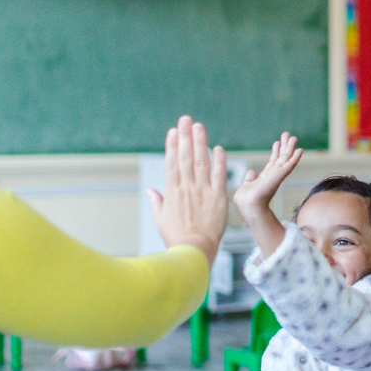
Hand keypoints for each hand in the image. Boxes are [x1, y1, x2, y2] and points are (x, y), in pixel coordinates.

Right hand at [147, 116, 227, 259]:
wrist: (194, 251)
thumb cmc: (177, 238)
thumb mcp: (161, 219)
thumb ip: (157, 202)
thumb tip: (151, 191)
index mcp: (172, 192)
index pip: (171, 163)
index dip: (172, 145)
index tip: (173, 131)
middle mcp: (187, 188)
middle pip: (185, 157)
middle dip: (185, 136)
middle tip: (186, 119)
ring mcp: (203, 192)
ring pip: (201, 162)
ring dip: (200, 142)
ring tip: (199, 126)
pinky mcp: (218, 198)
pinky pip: (219, 176)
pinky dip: (219, 162)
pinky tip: (218, 148)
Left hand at [233, 133, 303, 220]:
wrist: (249, 205)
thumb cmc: (245, 200)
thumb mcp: (246, 186)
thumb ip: (250, 179)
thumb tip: (251, 173)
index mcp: (265, 178)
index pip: (272, 163)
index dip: (275, 152)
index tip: (277, 142)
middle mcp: (273, 176)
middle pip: (281, 158)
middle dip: (284, 147)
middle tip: (288, 135)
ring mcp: (278, 175)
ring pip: (286, 159)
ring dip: (290, 148)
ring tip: (293, 137)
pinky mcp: (280, 175)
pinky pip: (289, 165)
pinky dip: (295, 157)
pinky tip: (300, 150)